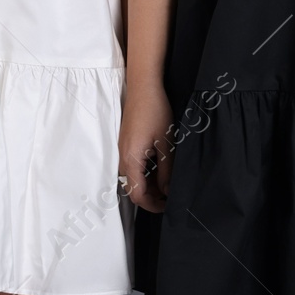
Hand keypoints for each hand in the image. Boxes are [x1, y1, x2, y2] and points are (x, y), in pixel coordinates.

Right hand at [118, 78, 173, 212]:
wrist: (143, 88)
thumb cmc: (155, 111)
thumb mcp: (166, 144)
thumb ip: (166, 171)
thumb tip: (167, 191)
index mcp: (131, 161)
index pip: (138, 195)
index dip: (152, 205)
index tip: (167, 206)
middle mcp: (123, 158)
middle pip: (134, 188)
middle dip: (152, 195)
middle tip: (171, 194)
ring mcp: (123, 150)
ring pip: (134, 177)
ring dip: (150, 183)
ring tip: (169, 179)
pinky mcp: (127, 143)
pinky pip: (134, 165)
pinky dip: (146, 171)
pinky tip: (160, 164)